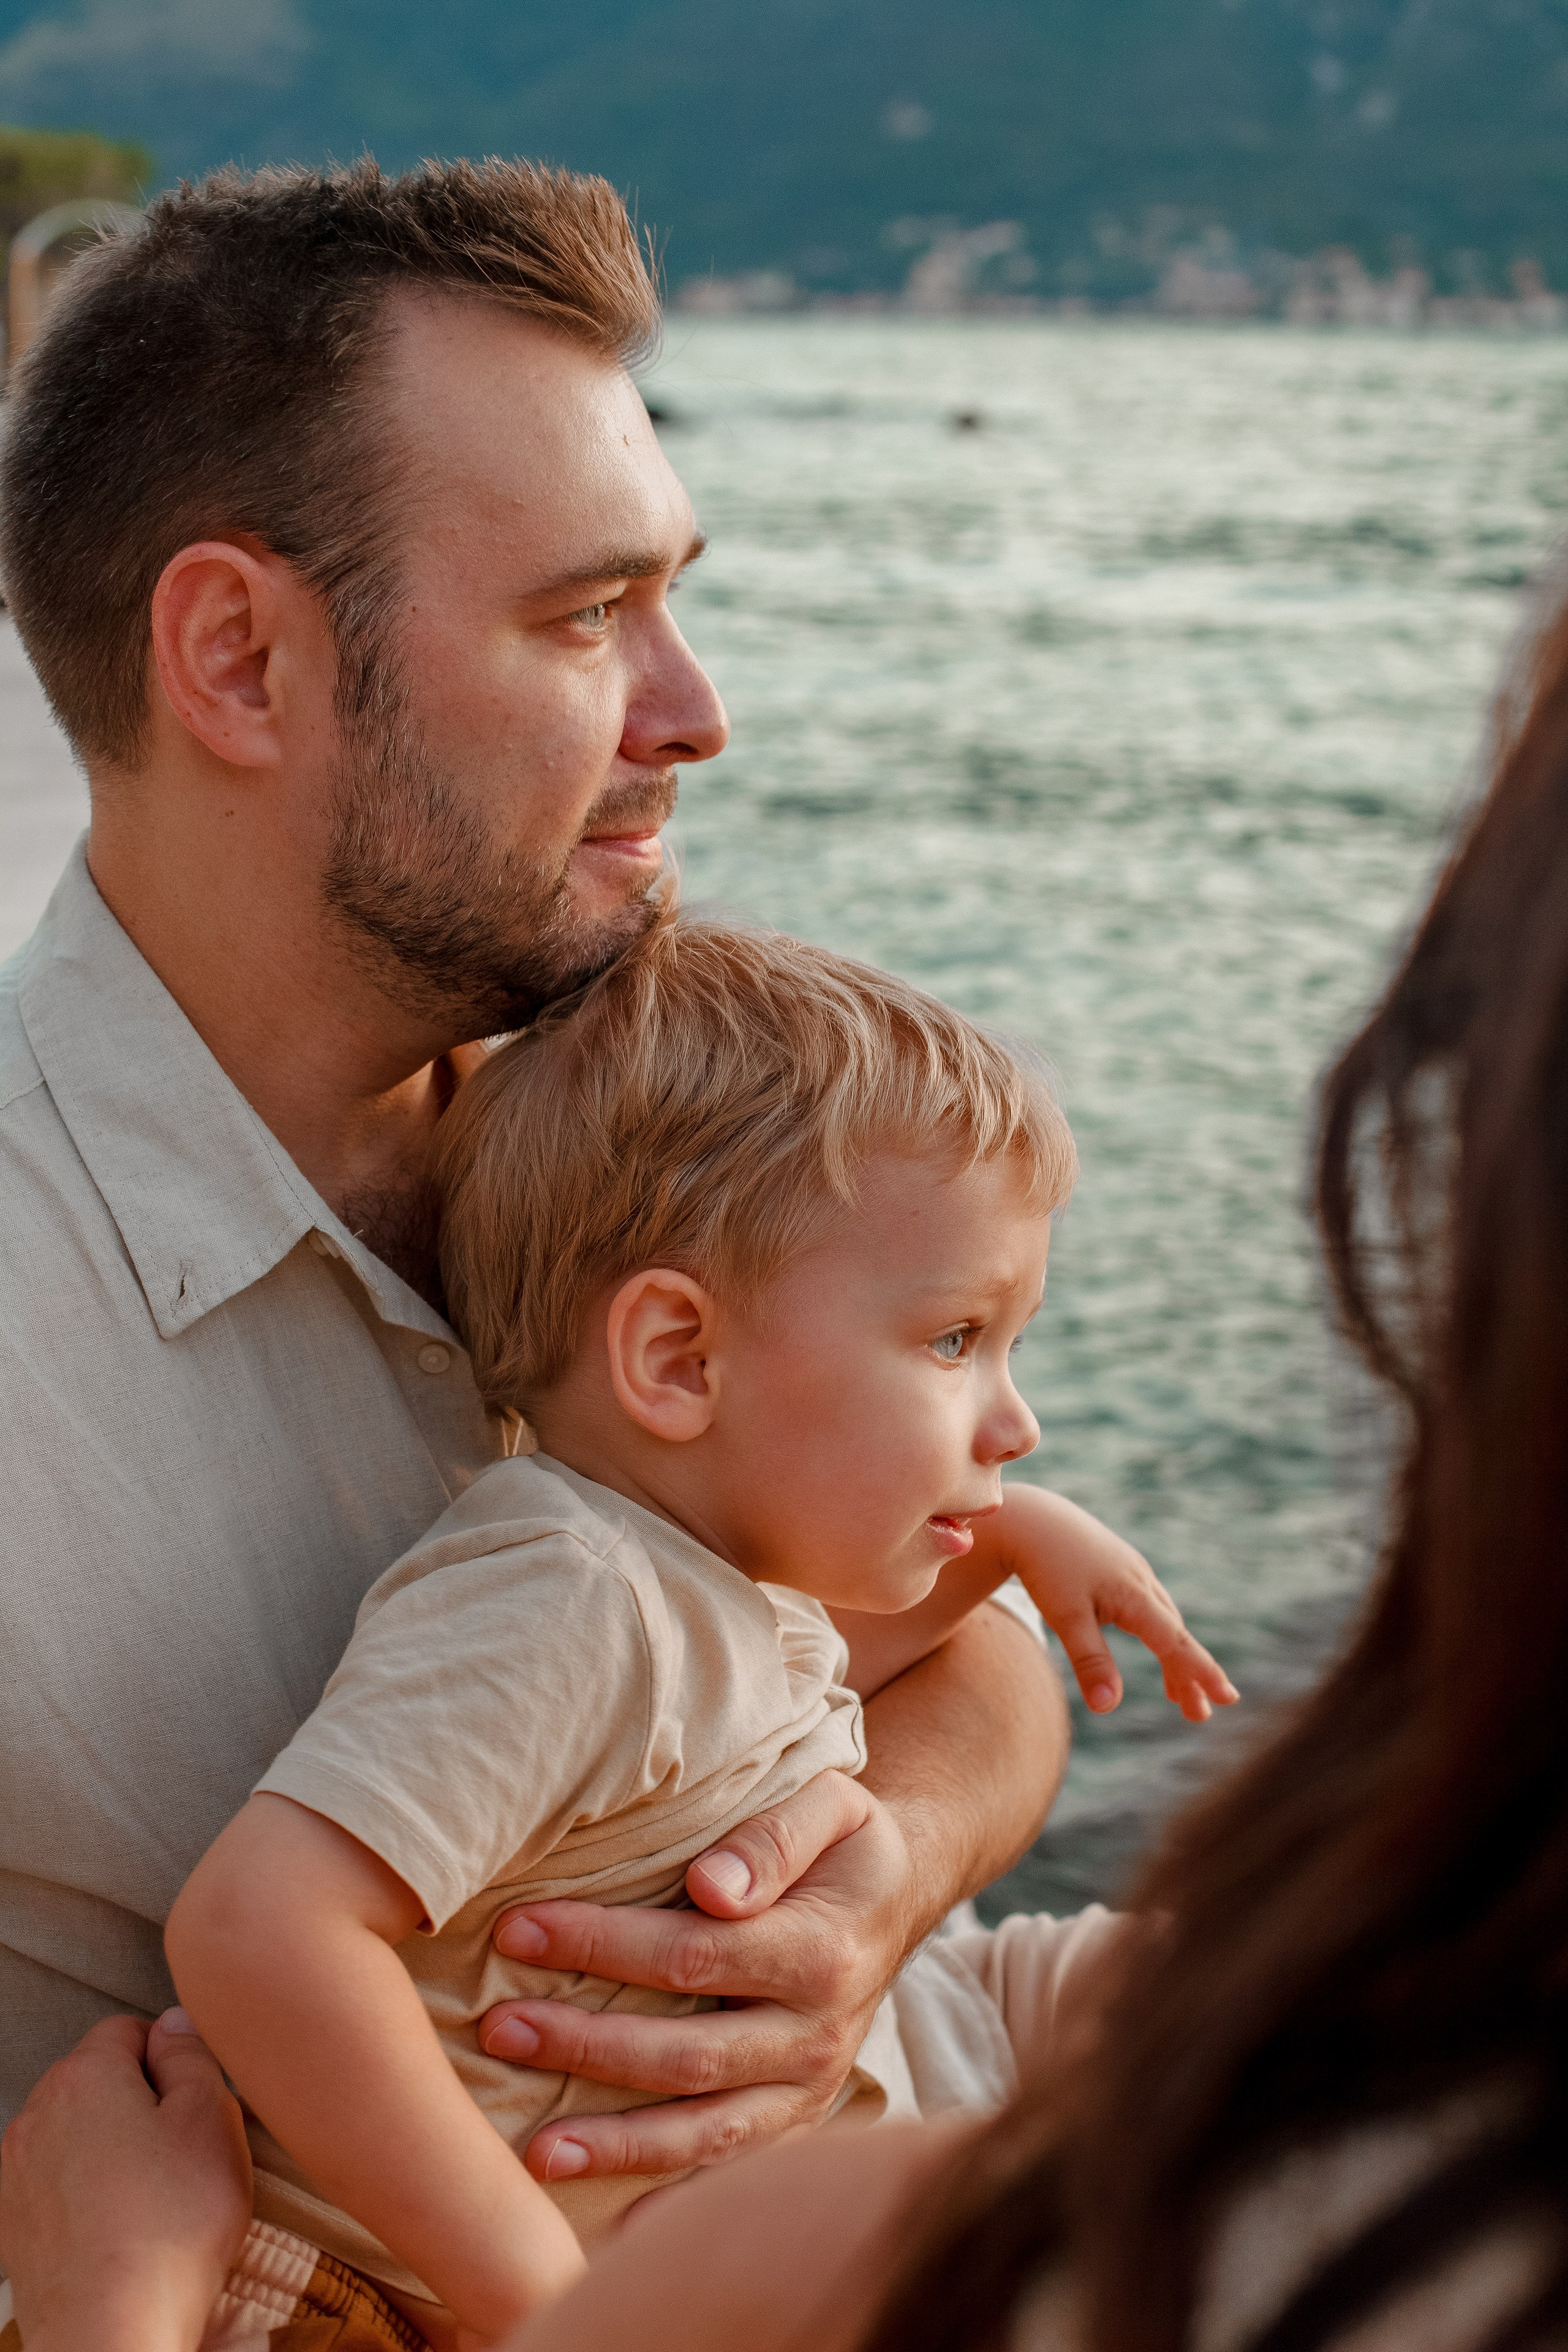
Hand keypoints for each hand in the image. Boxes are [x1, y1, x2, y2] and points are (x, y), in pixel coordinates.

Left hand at [0, 2008, 250, 2351]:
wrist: (111, 2335)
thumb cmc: (171, 2228)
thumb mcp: (212, 2118)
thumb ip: (192, 2055)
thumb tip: (173, 2024)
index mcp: (84, 2075)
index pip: (129, 2030)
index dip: (171, 2061)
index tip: (195, 2107)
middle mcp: (37, 2113)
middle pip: (98, 2081)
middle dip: (139, 2104)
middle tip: (183, 2153)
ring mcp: (16, 2173)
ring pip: (76, 2133)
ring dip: (111, 2150)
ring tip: (152, 2199)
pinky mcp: (11, 2224)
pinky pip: (58, 2184)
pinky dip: (86, 2195)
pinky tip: (119, 2228)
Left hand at [478, 1771, 909, 2182]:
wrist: (905, 1896)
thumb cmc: (847, 1843)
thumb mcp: (832, 1806)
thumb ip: (774, 1839)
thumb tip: (712, 1886)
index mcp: (821, 1954)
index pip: (691, 1955)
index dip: (601, 1946)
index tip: (518, 1932)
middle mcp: (819, 2036)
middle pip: (686, 2053)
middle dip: (585, 2047)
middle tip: (498, 2029)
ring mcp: (812, 2090)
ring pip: (706, 2133)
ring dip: (618, 2145)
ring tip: (535, 2154)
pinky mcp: (801, 2119)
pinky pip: (735, 2169)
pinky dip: (676, 2201)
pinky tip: (615, 2231)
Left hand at [993, 1485, 1238, 1721]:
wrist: (1032, 1518)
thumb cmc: (1046, 1567)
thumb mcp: (1064, 1617)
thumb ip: (1090, 1660)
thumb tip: (1107, 1708)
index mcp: (1134, 1595)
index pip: (1175, 1642)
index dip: (1201, 1672)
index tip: (1228, 1698)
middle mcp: (1142, 1582)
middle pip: (1175, 1636)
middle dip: (1191, 1677)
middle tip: (1200, 1716)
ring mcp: (1134, 1573)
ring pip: (1164, 1622)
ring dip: (1175, 1659)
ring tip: (1178, 1698)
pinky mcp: (1122, 1570)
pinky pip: (1151, 1609)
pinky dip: (1160, 1636)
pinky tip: (1157, 1648)